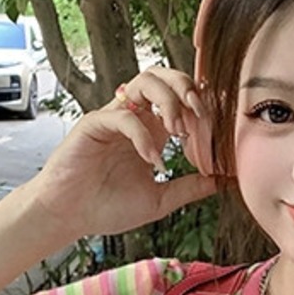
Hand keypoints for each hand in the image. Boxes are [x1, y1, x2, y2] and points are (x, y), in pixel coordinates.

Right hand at [34, 66, 217, 239]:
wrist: (71, 217)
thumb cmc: (108, 208)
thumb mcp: (160, 200)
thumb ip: (189, 188)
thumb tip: (222, 181)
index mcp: (152, 131)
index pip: (181, 100)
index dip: (201, 108)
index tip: (216, 131)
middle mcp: (135, 118)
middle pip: (164, 77)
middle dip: (187, 88)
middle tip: (199, 113)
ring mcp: (114, 118)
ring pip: (144, 81)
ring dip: (168, 100)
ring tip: (177, 130)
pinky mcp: (93, 125)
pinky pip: (123, 115)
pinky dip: (143, 135)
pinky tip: (152, 160)